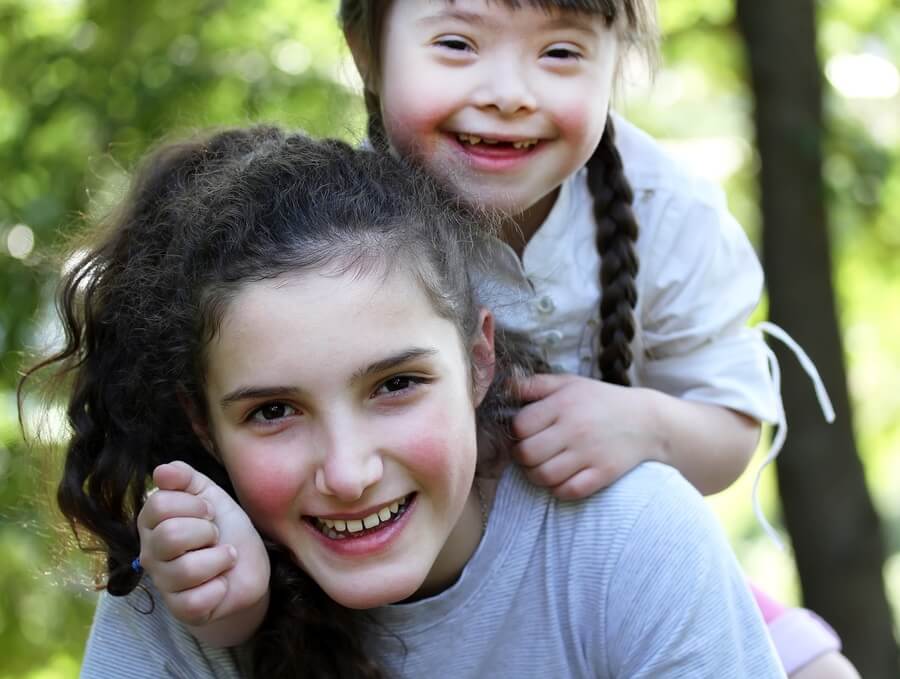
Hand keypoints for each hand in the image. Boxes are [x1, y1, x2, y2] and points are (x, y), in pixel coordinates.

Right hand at [137, 461, 269, 627]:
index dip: (193, 505)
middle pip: (169, 536)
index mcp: (152, 523)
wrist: (247, 566)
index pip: (158, 505)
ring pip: (186, 569)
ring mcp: (164, 584)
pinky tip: (222, 582)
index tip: (208, 512)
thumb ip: (185, 478)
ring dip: (219, 558)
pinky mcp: (181, 610)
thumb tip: (161, 470)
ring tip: (225, 557)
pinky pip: (196, 600)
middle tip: (215, 536)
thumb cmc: (225, 528)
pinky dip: (219, 588)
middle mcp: (151, 554)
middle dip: (206, 531)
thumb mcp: (210, 494)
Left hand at [511, 374, 658, 499]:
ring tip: (541, 466)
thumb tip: (502, 387)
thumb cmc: (600, 401)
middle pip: (527, 454)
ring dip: (535, 475)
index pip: (520, 425)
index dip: (515, 432)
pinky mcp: (603, 474)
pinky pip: (568, 491)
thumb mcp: (568, 384)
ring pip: (543, 476)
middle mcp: (575, 429)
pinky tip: (560, 478)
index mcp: (564, 404)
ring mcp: (589, 454)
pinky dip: (558, 489)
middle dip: (521, 457)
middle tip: (528, 453)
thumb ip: (533, 385)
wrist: (647, 421)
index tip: (523, 434)